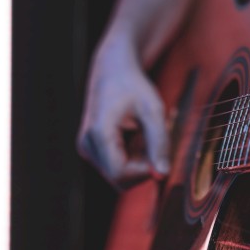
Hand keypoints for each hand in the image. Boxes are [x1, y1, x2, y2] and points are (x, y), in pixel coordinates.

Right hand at [76, 35, 169, 189]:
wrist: (112, 70)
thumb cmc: (133, 86)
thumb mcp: (153, 111)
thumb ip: (159, 144)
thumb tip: (162, 175)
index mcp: (99, 133)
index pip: (120, 173)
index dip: (144, 172)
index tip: (162, 157)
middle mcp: (88, 144)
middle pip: (119, 179)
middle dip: (142, 168)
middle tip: (156, 144)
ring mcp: (87, 148)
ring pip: (118, 176)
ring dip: (138, 163)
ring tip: (146, 136)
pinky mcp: (92, 150)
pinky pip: (116, 167)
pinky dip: (132, 159)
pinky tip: (137, 138)